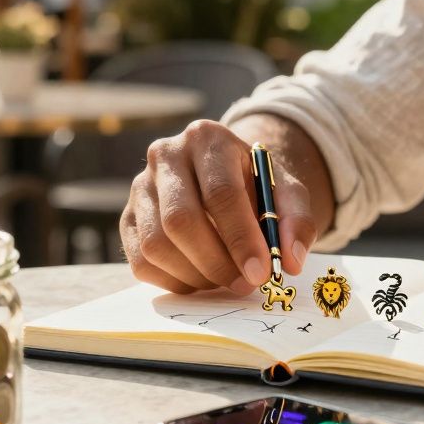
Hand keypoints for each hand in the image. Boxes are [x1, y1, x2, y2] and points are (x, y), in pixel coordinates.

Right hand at [120, 119, 318, 294]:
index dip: (241, 238)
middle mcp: (166, 155)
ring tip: (225, 279)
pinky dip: (174, 281)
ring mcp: (140, 186)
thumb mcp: (286, 192)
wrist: (225, 177)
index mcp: (207, 138)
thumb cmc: (256, 186)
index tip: (260, 272)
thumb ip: (297, 221)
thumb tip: (291, 261)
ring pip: (156, 245)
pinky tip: (201, 278)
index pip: (220, 193)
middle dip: (216, 262)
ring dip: (195, 275)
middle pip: (181, 220)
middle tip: (245, 284)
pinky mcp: (127, 218)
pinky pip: (141, 262)